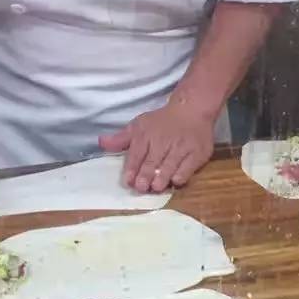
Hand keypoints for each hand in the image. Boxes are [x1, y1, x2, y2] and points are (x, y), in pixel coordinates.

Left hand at [99, 98, 214, 192]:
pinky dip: (181, 175)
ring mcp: (181, 148)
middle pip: (152, 162)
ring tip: (156, 187)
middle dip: (145, 176)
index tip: (129, 181)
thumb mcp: (139, 125)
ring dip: (161, 178)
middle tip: (141, 188)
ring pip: (169, 166)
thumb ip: (121, 138)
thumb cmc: (162, 121)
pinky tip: (174, 181)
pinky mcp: (197, 154)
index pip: (136, 154)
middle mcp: (162, 142)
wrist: (192, 110)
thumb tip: (101, 143)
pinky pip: (188, 168)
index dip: (132, 169)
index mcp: (145, 135)